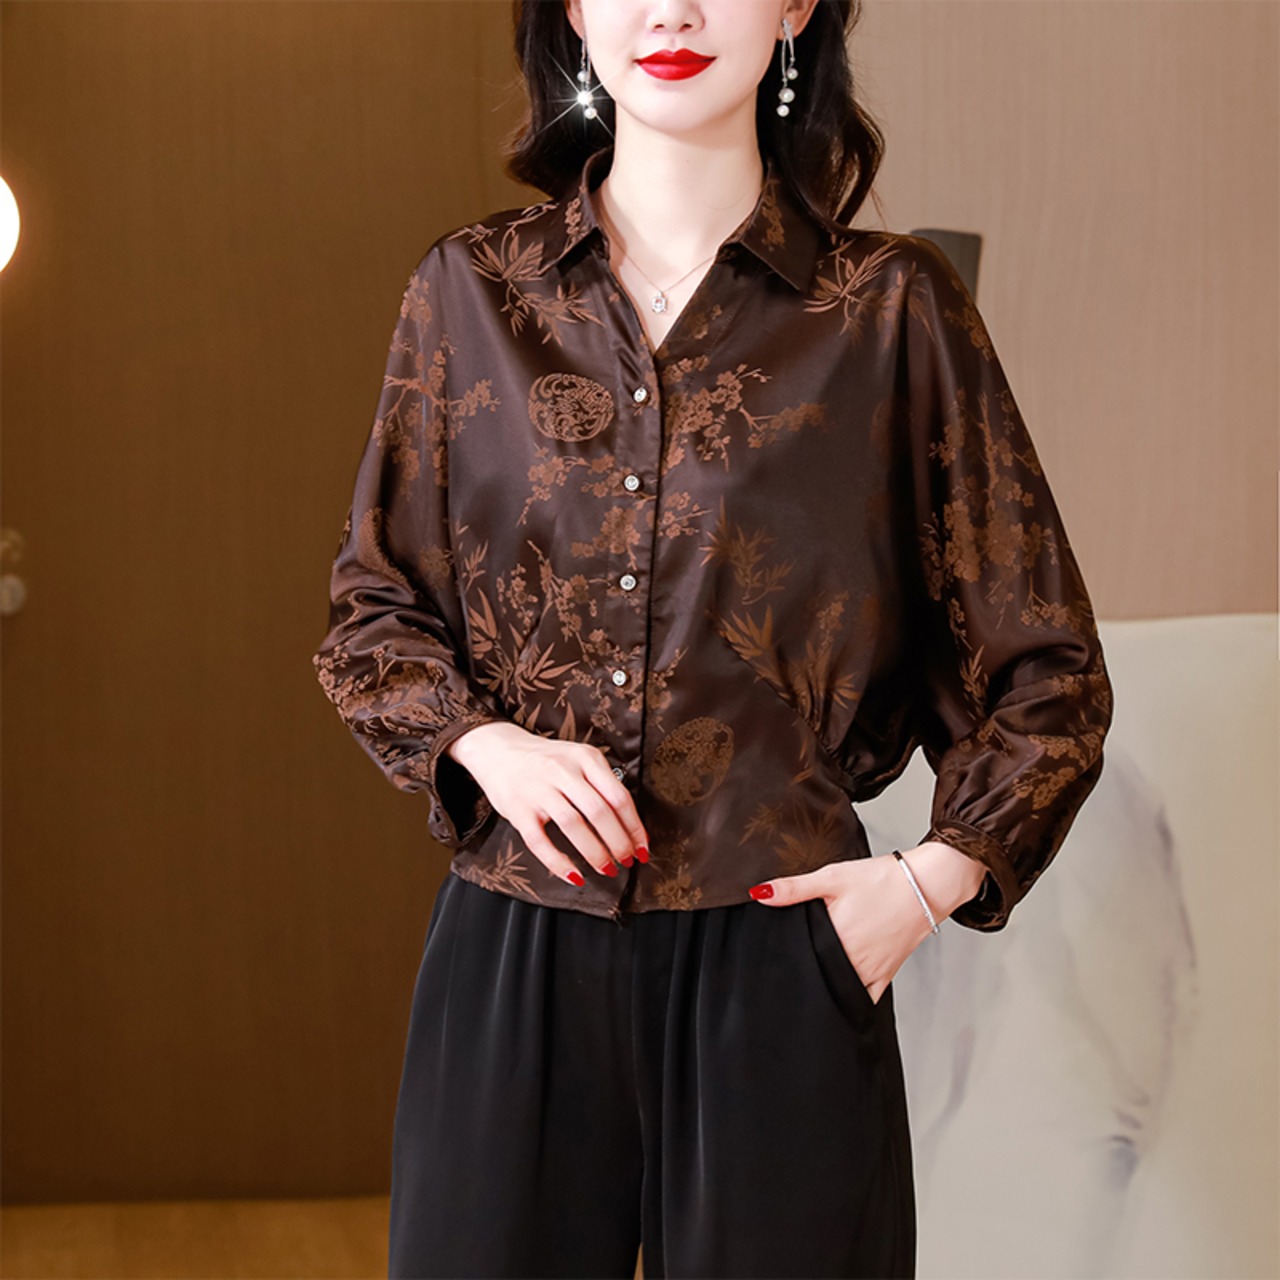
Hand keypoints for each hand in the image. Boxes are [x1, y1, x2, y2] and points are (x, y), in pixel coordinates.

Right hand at [447, 721, 649, 886]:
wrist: (497, 749)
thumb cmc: (545, 760)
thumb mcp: (577, 759)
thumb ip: (600, 783)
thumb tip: (629, 824)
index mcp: (585, 758)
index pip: (618, 796)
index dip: (634, 827)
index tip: (643, 848)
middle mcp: (563, 770)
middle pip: (599, 812)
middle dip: (619, 843)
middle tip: (628, 861)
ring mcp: (539, 789)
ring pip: (573, 825)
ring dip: (595, 852)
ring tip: (607, 868)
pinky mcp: (518, 809)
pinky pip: (540, 842)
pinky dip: (559, 862)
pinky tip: (574, 876)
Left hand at [747, 843, 987, 1002]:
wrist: (925, 885)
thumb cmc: (881, 880)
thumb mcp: (833, 877)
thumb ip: (795, 888)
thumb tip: (760, 894)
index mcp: (835, 938)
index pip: (799, 958)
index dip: (781, 959)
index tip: (770, 961)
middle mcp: (852, 961)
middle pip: (817, 975)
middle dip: (800, 974)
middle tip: (782, 970)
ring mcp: (869, 971)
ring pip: (837, 988)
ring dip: (822, 984)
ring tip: (807, 978)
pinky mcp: (885, 974)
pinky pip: (863, 997)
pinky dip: (848, 996)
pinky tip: (836, 990)